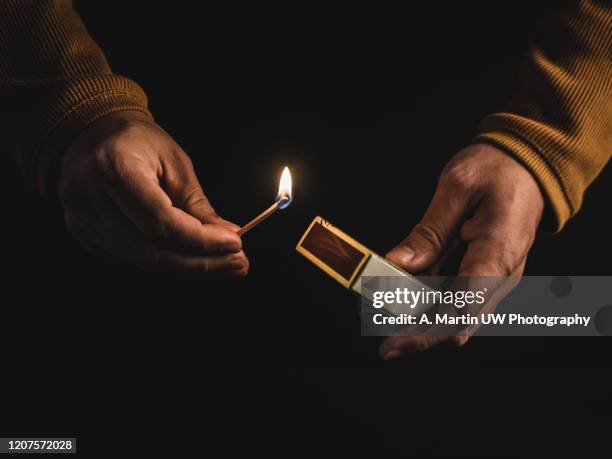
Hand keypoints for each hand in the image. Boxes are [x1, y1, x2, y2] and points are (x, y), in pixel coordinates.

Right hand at [58, 111, 247, 275]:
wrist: (92, 134)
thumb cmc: (136, 140)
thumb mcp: (174, 161)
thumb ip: (196, 203)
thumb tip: (226, 237)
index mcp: (113, 168)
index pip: (160, 221)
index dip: (200, 240)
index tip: (235, 243)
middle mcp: (89, 199)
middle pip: (151, 251)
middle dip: (201, 262)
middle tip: (238, 263)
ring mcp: (82, 222)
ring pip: (143, 262)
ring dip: (189, 267)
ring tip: (224, 263)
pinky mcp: (86, 237)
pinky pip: (133, 260)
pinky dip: (168, 263)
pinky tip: (194, 258)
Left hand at [380, 144, 543, 358]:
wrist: (528, 164)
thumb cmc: (498, 169)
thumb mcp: (456, 189)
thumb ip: (428, 232)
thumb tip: (397, 264)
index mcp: (499, 251)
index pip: (462, 307)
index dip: (427, 331)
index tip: (395, 342)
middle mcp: (503, 274)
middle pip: (460, 322)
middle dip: (419, 336)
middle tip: (383, 340)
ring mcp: (497, 278)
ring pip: (458, 317)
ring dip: (423, 323)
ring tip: (385, 320)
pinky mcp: (486, 275)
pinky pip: (458, 299)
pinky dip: (430, 305)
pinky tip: (404, 301)